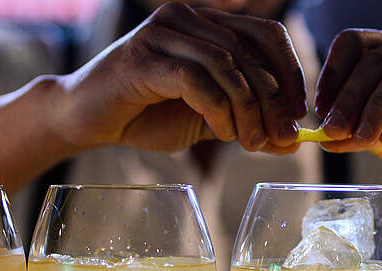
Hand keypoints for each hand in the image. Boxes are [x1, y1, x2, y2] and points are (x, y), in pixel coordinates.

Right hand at [50, 2, 306, 152]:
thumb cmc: (142, 115)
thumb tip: (293, 141)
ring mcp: (162, 33)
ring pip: (227, 65)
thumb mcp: (206, 120)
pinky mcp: (143, 59)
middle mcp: (185, 16)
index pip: (265, 34)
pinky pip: (196, 81)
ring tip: (249, 142)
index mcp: (204, 22)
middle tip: (280, 138)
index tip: (298, 114)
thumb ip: (246, 123)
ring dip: (247, 109)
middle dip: (273, 99)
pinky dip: (218, 110)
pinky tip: (220, 133)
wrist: (83, 119)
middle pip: (250, 50)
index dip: (289, 72)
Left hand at [313, 28, 381, 193]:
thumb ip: (354, 133)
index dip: (333, 75)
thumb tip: (320, 136)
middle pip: (376, 57)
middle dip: (349, 97)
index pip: (355, 43)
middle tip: (333, 130)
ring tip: (363, 138)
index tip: (320, 111)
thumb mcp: (381, 140)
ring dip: (376, 106)